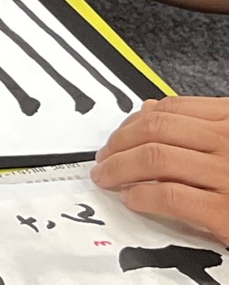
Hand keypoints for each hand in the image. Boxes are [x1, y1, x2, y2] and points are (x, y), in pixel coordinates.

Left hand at [93, 96, 228, 243]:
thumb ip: (203, 121)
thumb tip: (151, 108)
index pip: (169, 110)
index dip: (132, 122)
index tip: (118, 136)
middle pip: (155, 130)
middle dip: (118, 144)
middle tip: (104, 159)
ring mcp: (228, 175)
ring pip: (155, 157)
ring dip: (120, 168)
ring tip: (108, 178)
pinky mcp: (227, 212)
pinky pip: (172, 196)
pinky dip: (144, 196)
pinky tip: (133, 199)